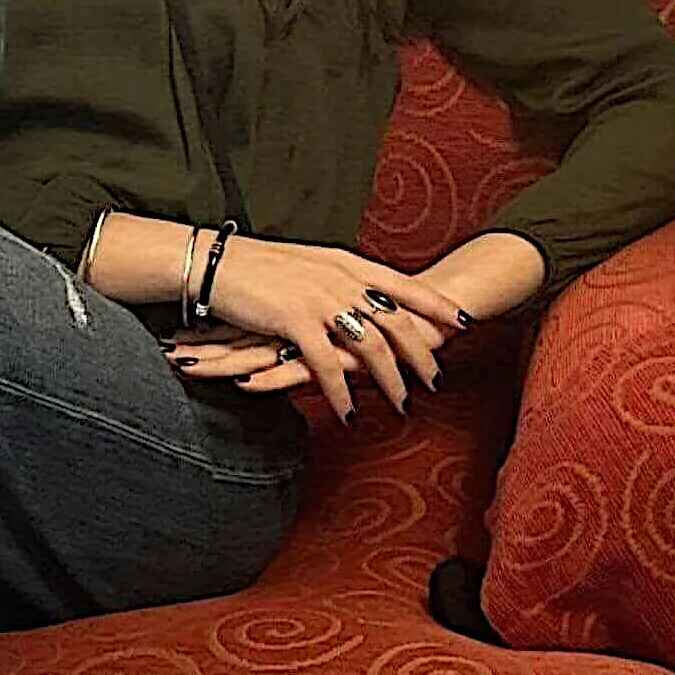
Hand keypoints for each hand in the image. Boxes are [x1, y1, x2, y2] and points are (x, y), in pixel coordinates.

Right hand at [184, 235, 470, 422]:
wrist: (214, 261)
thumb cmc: (255, 264)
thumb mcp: (307, 263)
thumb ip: (336, 278)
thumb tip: (357, 295)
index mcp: (344, 262)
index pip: (402, 284)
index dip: (433, 304)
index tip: (461, 320)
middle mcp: (339, 278)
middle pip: (395, 319)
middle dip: (420, 353)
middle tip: (436, 380)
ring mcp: (318, 299)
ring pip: (370, 346)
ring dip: (390, 380)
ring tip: (403, 406)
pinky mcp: (294, 321)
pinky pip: (327, 365)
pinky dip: (341, 393)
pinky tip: (349, 414)